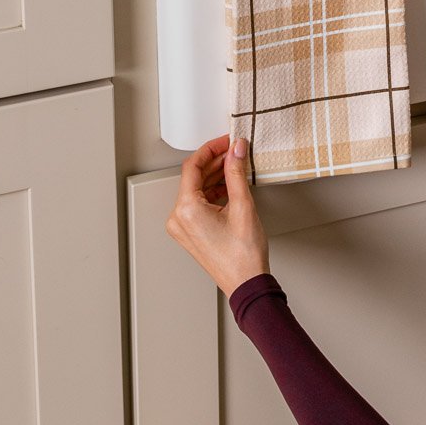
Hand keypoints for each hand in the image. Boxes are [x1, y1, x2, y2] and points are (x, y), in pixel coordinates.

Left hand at [166, 135, 269, 297]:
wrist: (246, 284)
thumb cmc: (243, 255)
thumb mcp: (243, 206)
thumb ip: (236, 172)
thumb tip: (236, 150)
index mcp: (186, 210)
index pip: (192, 166)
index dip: (211, 149)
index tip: (227, 140)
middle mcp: (179, 218)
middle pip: (194, 177)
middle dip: (215, 161)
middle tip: (235, 150)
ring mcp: (183, 227)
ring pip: (196, 189)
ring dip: (215, 175)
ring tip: (236, 166)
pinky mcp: (191, 232)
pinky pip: (198, 203)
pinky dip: (213, 191)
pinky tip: (230, 184)